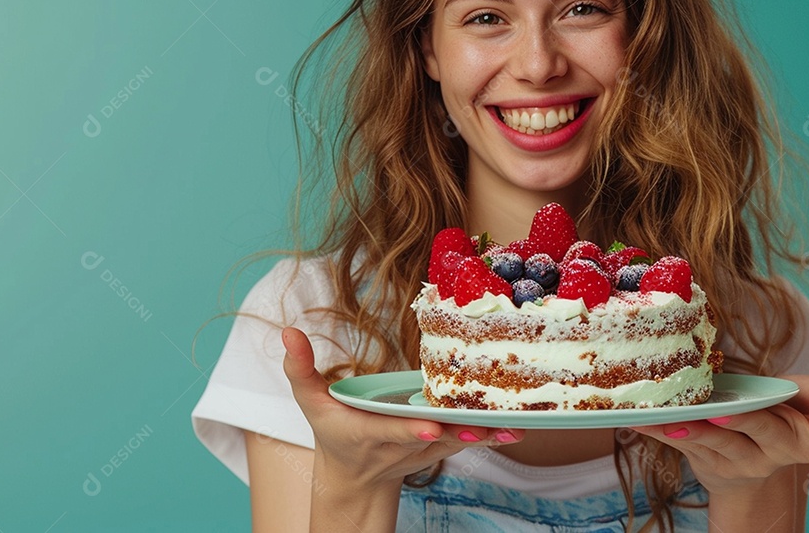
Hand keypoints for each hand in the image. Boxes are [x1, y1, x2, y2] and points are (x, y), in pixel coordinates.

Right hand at [281, 326, 523, 490]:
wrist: (355, 477)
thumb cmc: (332, 431)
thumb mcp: (309, 401)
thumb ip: (298, 368)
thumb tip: (289, 331)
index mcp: (368, 433)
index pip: (389, 431)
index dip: (410, 431)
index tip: (429, 429)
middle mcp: (401, 445)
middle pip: (432, 440)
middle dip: (458, 435)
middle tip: (484, 426)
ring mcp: (423, 451)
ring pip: (456, 443)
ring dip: (484, 436)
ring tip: (513, 425)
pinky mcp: (441, 449)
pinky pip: (467, 440)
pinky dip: (491, 434)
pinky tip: (519, 425)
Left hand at [627, 326, 808, 493]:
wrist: (756, 471)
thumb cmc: (790, 419)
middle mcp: (782, 451)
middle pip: (765, 431)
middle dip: (745, 421)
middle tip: (723, 412)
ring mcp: (745, 461)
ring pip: (717, 444)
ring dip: (693, 431)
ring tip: (673, 418)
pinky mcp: (711, 464)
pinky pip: (684, 447)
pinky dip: (662, 433)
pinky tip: (640, 421)